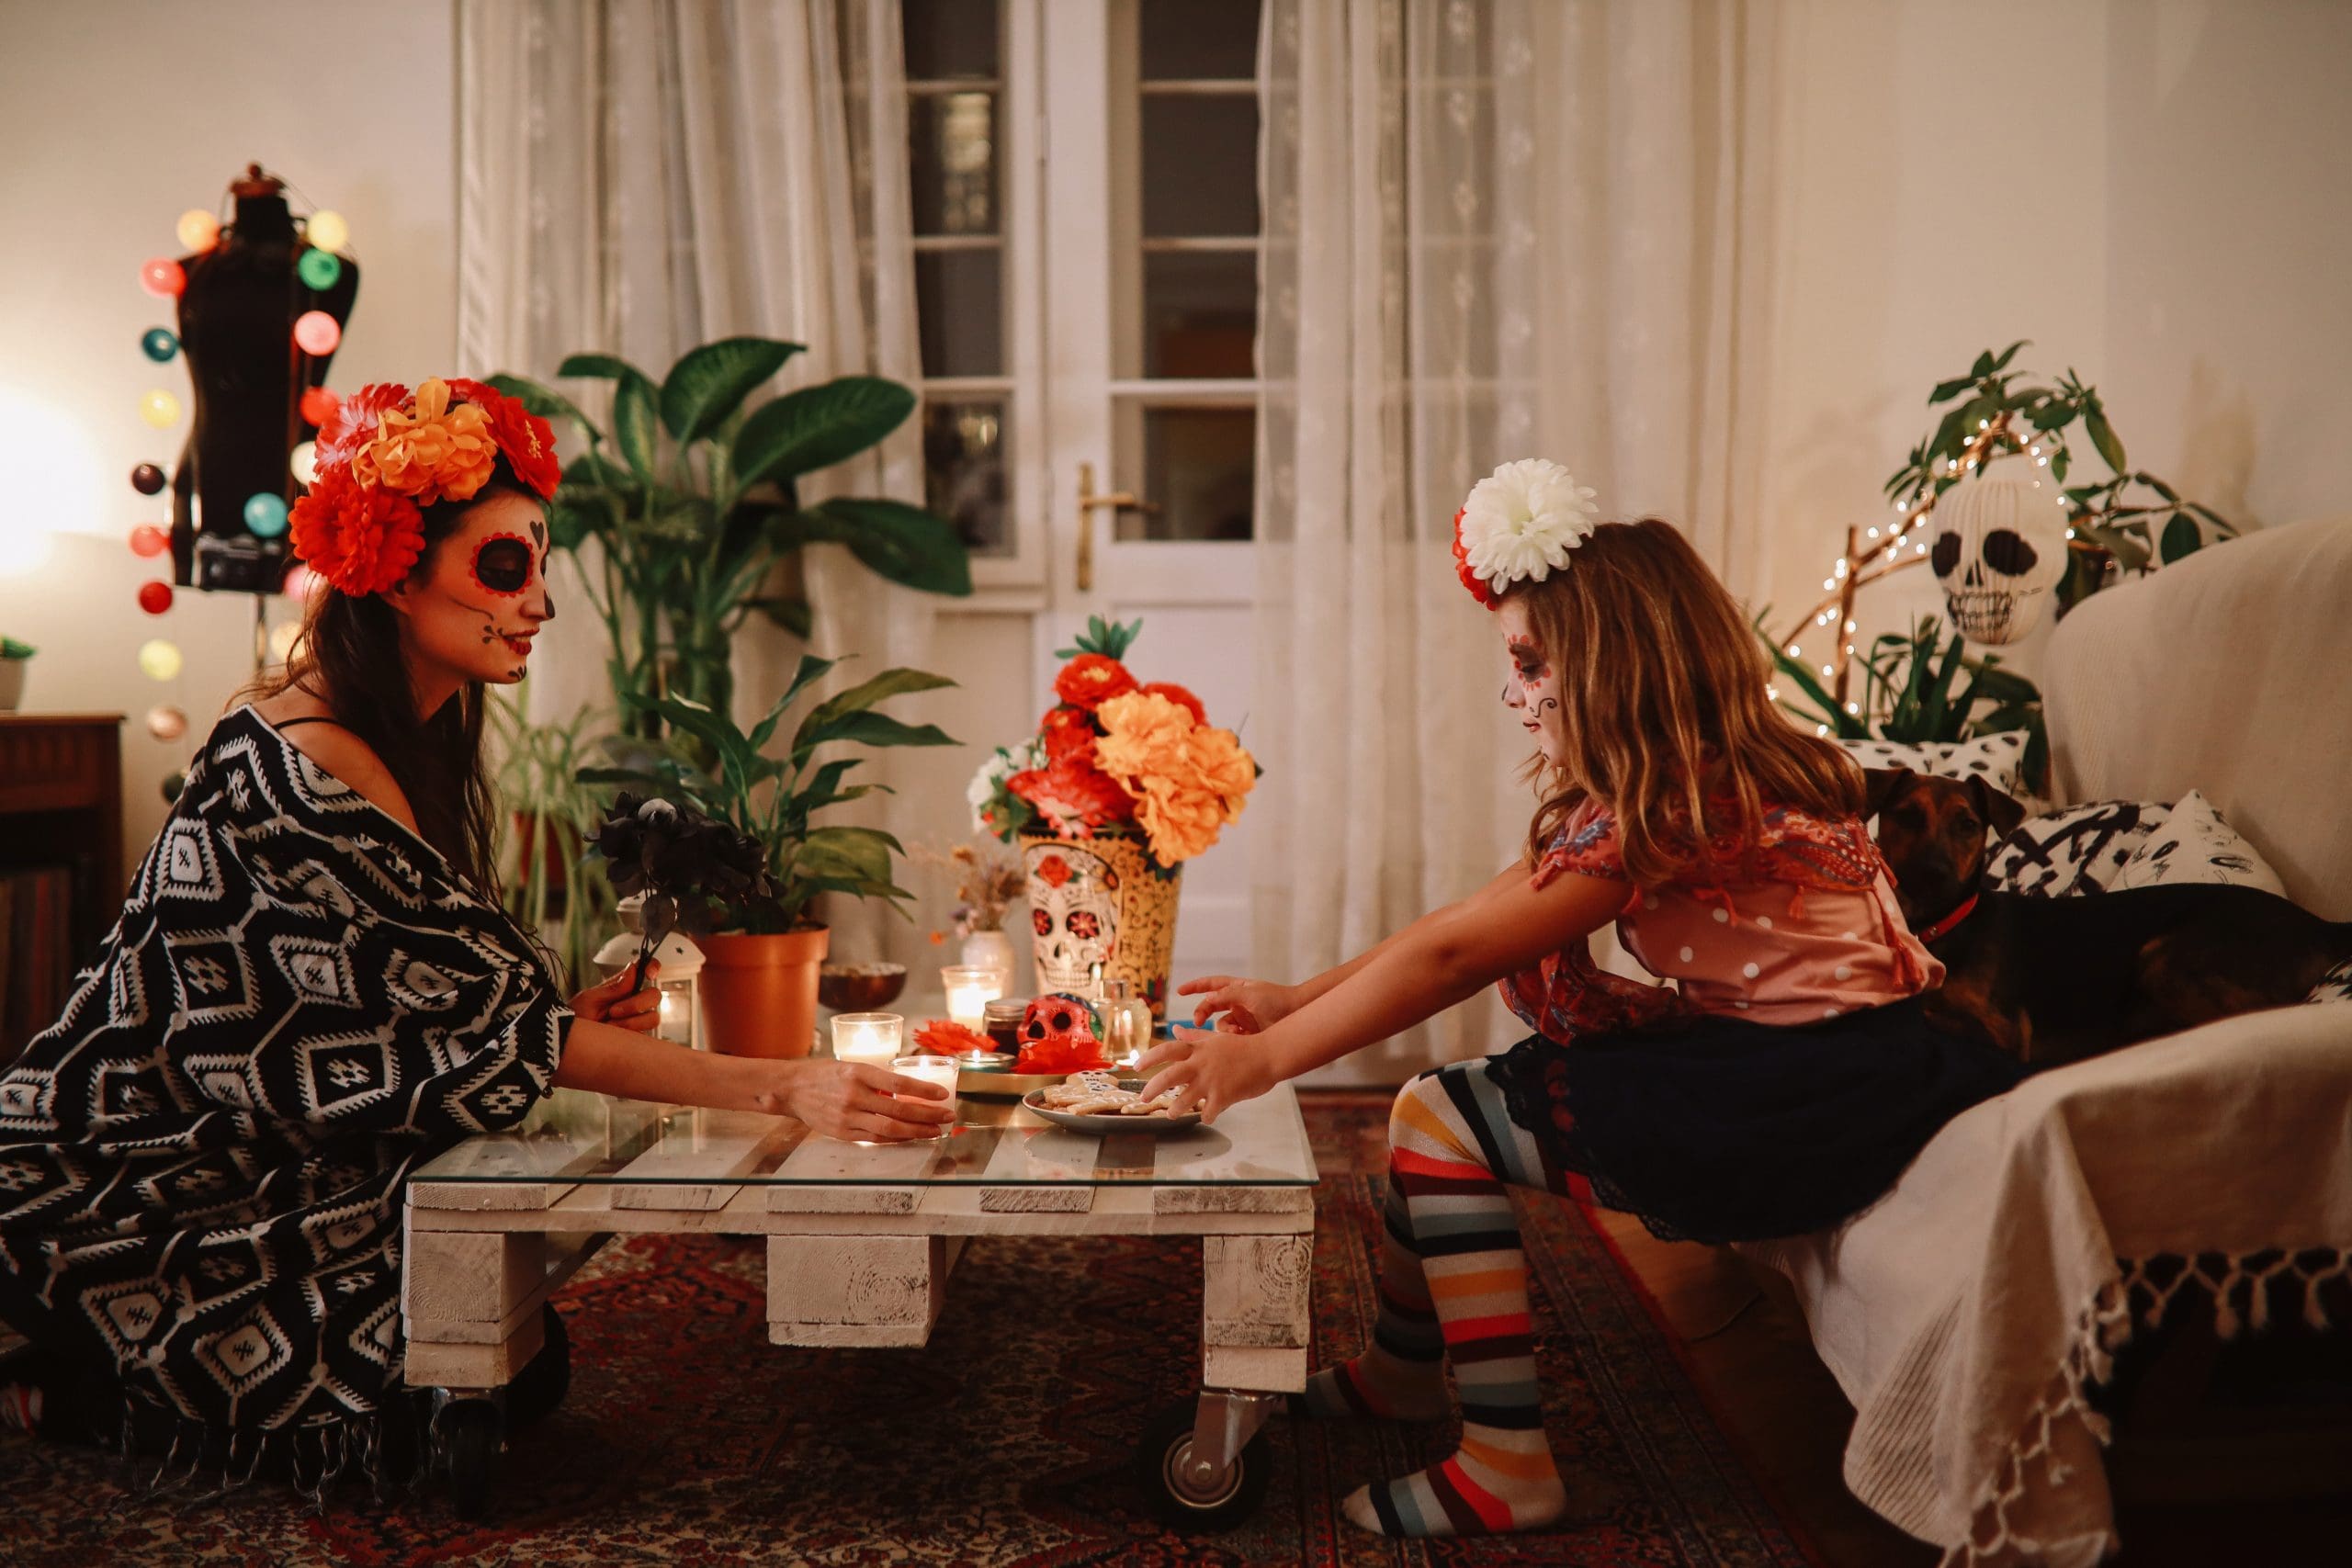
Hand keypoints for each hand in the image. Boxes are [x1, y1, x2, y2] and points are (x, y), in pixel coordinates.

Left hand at [572, 961, 662, 1033]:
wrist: (570, 1040)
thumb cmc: (577, 1017)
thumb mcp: (590, 999)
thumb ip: (614, 987)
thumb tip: (632, 969)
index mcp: (622, 985)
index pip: (644, 969)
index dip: (652, 967)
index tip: (649, 974)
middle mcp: (633, 999)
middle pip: (654, 995)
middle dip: (636, 1004)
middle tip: (613, 1011)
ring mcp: (637, 1018)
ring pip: (652, 1017)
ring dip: (630, 1022)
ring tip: (610, 1025)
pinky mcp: (636, 1035)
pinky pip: (645, 1034)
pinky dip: (628, 1033)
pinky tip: (614, 1034)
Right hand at [772, 1059, 954, 1142]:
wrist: (792, 1089)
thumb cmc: (825, 1073)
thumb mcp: (852, 1066)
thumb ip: (877, 1079)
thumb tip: (909, 1091)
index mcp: (858, 1072)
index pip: (898, 1083)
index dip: (923, 1090)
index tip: (943, 1094)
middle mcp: (854, 1095)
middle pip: (899, 1110)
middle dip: (928, 1115)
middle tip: (947, 1116)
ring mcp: (847, 1116)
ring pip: (890, 1129)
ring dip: (917, 1131)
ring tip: (935, 1131)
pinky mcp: (842, 1133)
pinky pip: (875, 1138)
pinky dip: (897, 1139)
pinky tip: (911, 1137)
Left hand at [1137, 1024, 1276, 1124]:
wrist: (1269, 1054)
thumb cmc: (1244, 1047)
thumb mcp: (1216, 1039)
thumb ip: (1194, 1036)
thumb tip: (1175, 1030)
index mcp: (1198, 1049)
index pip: (1167, 1050)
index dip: (1149, 1058)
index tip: (1136, 1066)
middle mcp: (1201, 1064)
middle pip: (1169, 1076)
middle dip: (1152, 1088)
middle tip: (1143, 1098)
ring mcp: (1211, 1081)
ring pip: (1184, 1099)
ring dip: (1174, 1109)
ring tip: (1170, 1114)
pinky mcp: (1223, 1095)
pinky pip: (1208, 1112)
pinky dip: (1206, 1116)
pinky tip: (1207, 1117)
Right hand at [1177, 974, 1300, 1033]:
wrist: (1297, 1014)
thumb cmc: (1276, 999)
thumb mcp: (1250, 993)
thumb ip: (1228, 995)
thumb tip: (1208, 998)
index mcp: (1237, 988)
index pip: (1211, 985)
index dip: (1195, 987)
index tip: (1180, 991)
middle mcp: (1237, 1003)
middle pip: (1211, 1007)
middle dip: (1202, 1013)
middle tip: (1197, 1021)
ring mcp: (1241, 1018)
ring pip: (1221, 1025)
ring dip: (1223, 1029)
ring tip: (1235, 1031)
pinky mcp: (1247, 1033)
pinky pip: (1231, 1037)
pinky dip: (1233, 1038)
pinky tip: (1242, 1038)